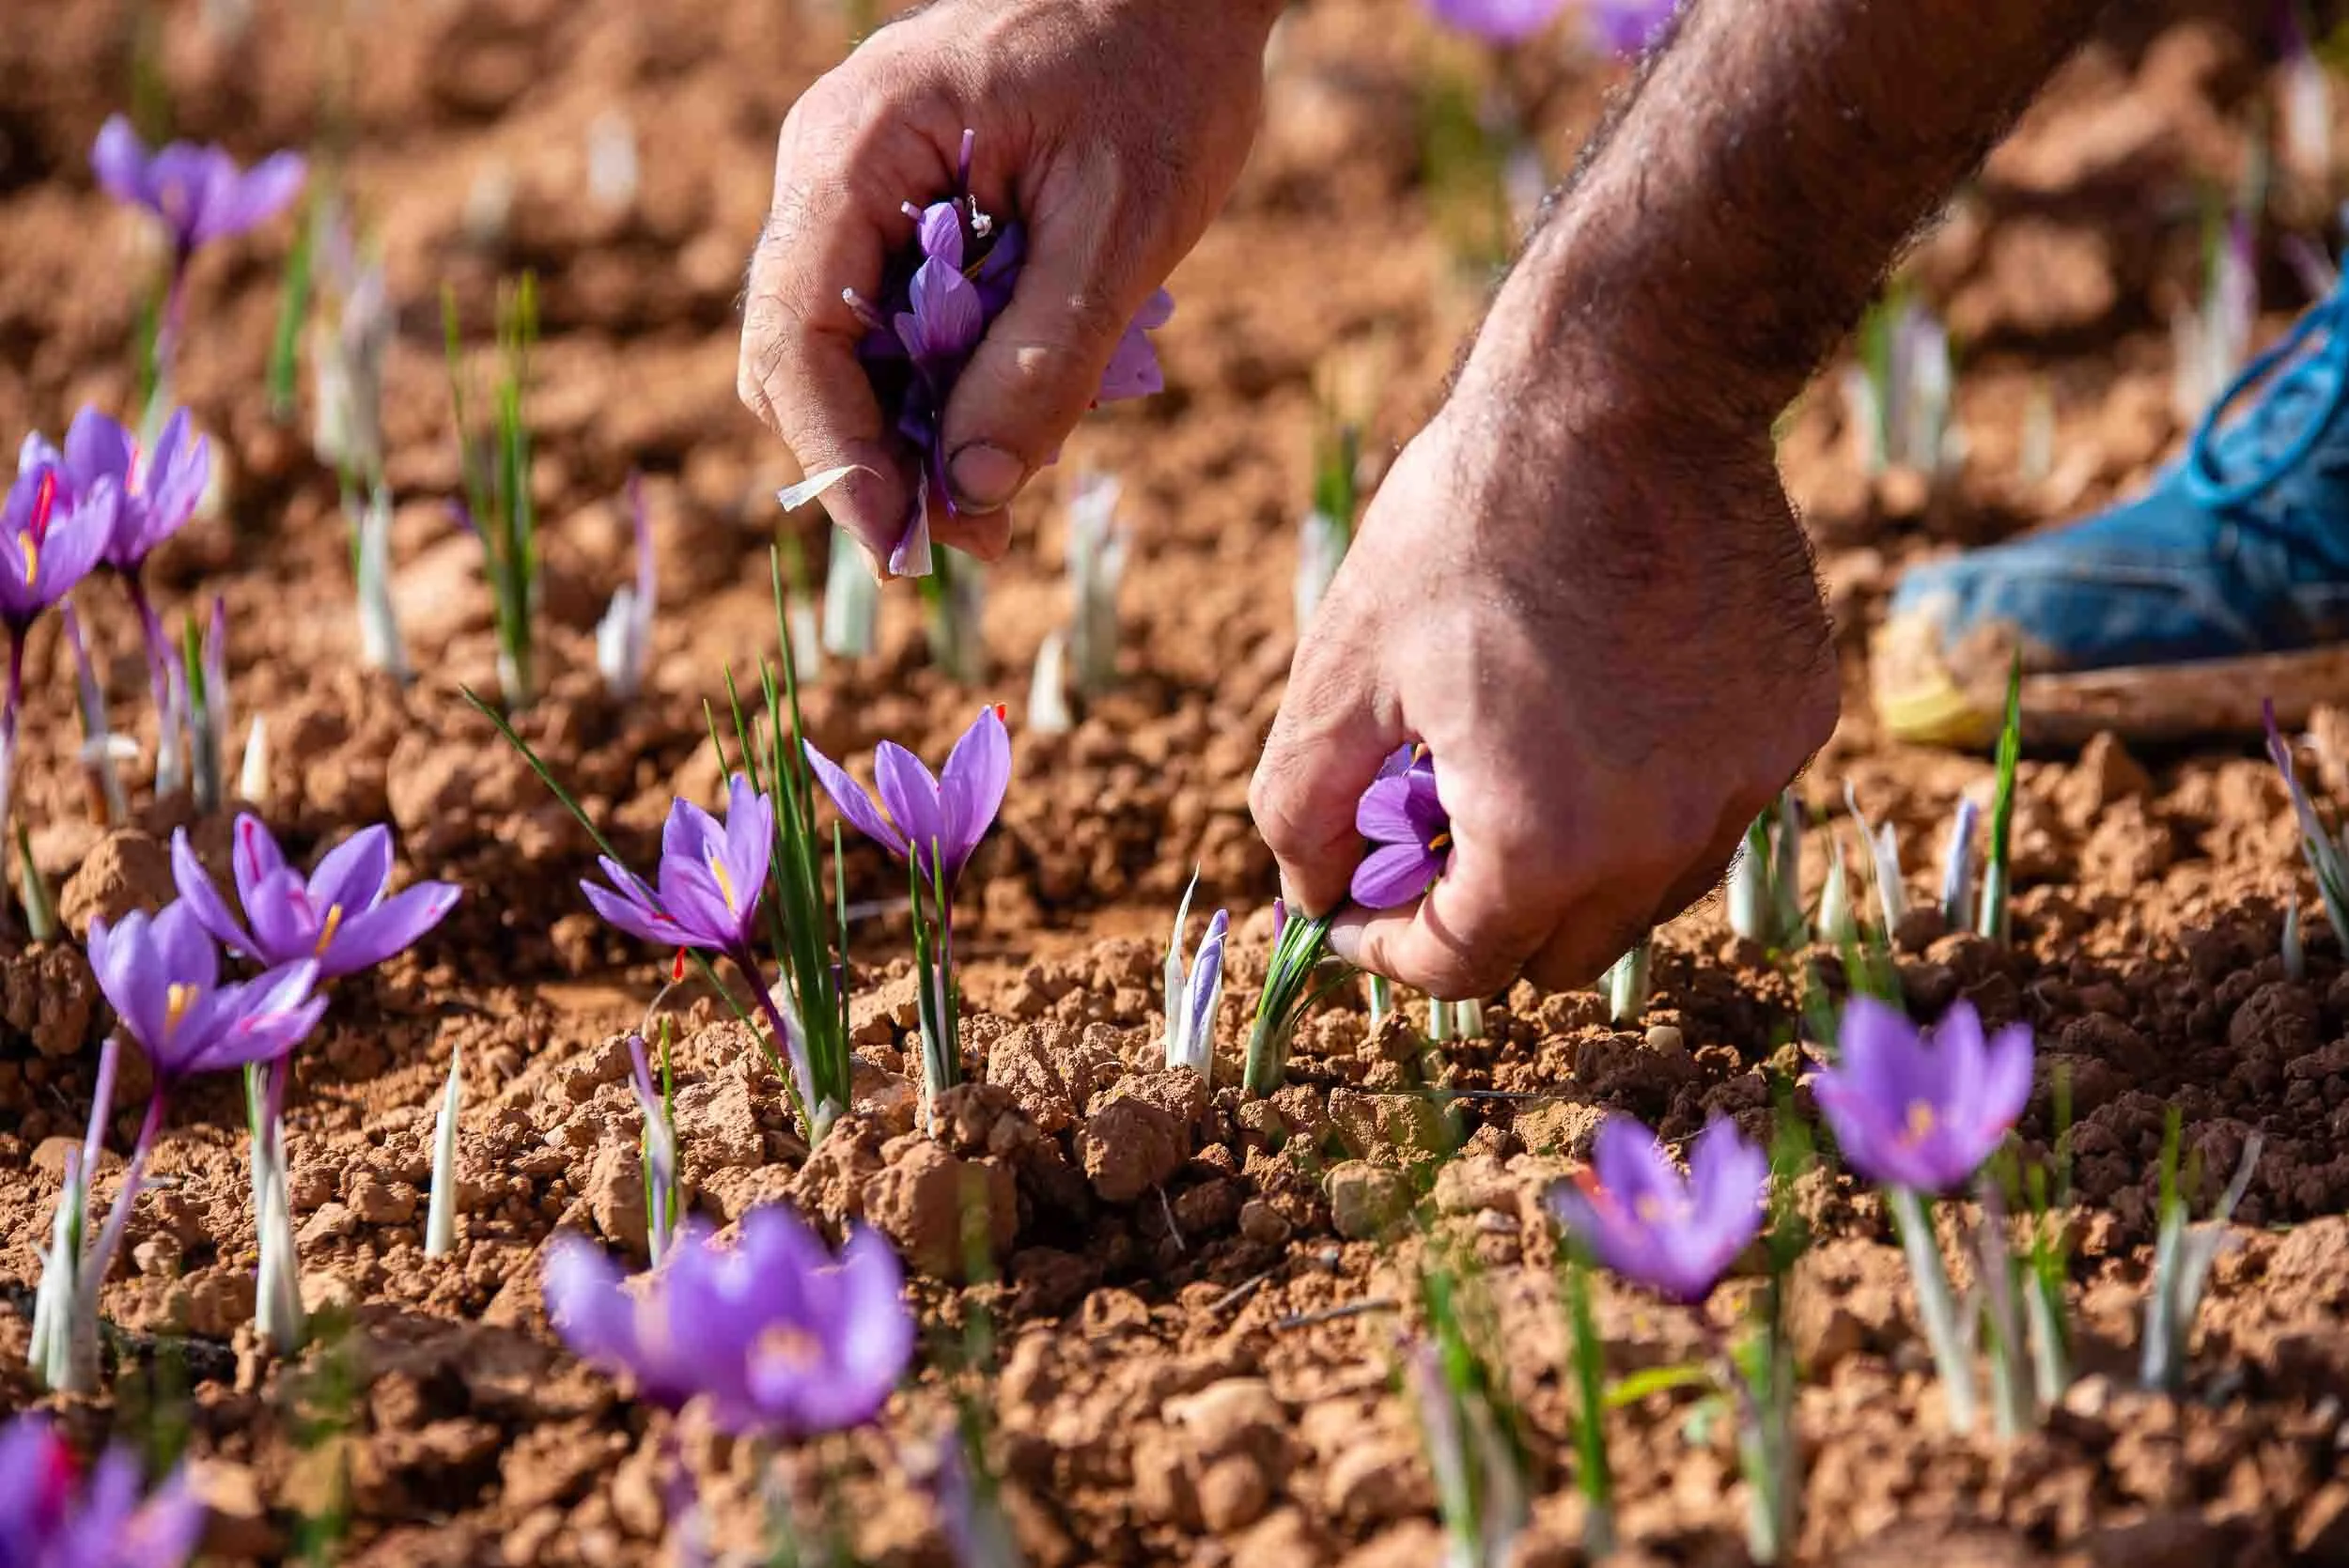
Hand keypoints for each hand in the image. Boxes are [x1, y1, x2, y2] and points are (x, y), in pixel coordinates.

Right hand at [739, 0, 1275, 563]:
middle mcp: (829, 168)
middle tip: (976, 532)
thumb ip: (1044, 361)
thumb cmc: (1159, 79)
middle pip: (800, 355)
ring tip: (1005, 483)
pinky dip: (941, 387)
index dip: (838, 453)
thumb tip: (973, 491)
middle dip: (875, 457)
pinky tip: (1010, 415)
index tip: (905, 537)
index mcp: (858, 148)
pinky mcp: (896, 210)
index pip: (795, 332)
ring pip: (843, 352)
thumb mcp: (1120, 228)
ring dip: (914, 432)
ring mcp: (855, 188)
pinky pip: (890, 324)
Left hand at [1248, 372, 1839, 997]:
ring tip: (1509, 766)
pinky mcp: (1795, 724)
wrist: (1628, 393)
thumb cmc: (1469, 523)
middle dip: (1477, 916)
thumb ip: (1303, 810)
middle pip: (1559, 953)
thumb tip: (1317, 895)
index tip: (1354, 907)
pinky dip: (1648, 794)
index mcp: (1545, 840)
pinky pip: (1710, 807)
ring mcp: (1746, 781)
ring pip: (1645, 894)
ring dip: (1569, 867)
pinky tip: (1600, 707)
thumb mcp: (1341, 668)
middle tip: (1423, 838)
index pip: (1464, 967)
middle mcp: (1664, 837)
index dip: (1389, 950)